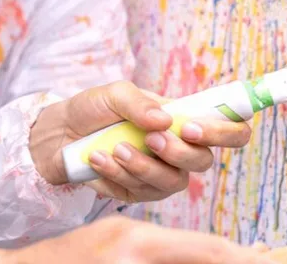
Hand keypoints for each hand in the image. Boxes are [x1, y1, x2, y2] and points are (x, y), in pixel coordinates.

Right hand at [0, 217, 273, 263]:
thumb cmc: (73, 253)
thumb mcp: (118, 235)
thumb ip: (161, 245)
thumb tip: (207, 253)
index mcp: (136, 241)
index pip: (206, 249)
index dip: (241, 257)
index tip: (266, 258)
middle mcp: (136, 263)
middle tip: (265, 261)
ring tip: (246, 260)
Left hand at [29, 81, 251, 202]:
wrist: (57, 134)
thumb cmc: (93, 109)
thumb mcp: (114, 93)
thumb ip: (140, 103)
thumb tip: (165, 121)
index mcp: (183, 119)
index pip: (229, 130)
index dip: (226, 132)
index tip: (191, 128)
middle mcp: (179, 149)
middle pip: (204, 161)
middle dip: (178, 152)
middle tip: (150, 139)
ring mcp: (160, 174)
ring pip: (173, 182)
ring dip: (143, 166)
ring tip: (114, 148)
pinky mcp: (138, 193)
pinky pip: (140, 193)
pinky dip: (117, 175)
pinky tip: (97, 159)